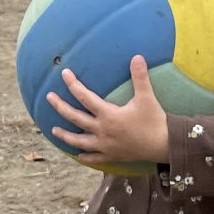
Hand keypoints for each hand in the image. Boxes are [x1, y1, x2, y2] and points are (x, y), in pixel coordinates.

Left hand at [45, 58, 170, 167]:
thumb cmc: (155, 120)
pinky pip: (95, 157)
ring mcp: (105, 145)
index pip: (85, 97)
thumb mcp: (147, 97)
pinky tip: (79, 155)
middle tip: (49, 97)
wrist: (164, 145)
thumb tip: (137, 56)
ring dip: (65, 136)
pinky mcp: (112, 156)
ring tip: (53, 130)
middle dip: (60, 107)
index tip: (64, 73)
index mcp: (108, 115)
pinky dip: (86, 156)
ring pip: (79, 141)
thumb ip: (140, 77)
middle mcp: (102, 131)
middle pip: (75, 118)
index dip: (73, 84)